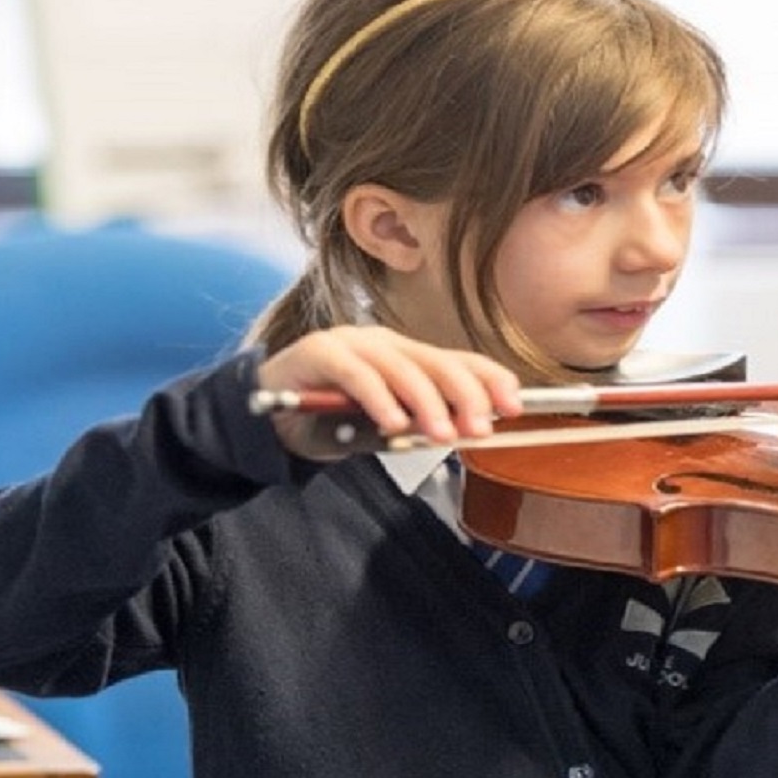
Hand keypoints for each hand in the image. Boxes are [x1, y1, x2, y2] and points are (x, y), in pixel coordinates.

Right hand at [257, 325, 521, 458]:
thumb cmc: (329, 420)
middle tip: (479, 428)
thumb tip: (466, 429)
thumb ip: (420, 421)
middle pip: (437, 362)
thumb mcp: (386, 424)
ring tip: (442, 434)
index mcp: (406, 356)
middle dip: (466, 396)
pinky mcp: (319, 353)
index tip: (514, 407)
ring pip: (401, 368)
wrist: (263, 417)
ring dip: (426, 404)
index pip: (459, 361)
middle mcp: (384, 343)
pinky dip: (379, 400)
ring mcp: (352, 344)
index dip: (490, 380)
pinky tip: (394, 424)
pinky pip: (358, 375)